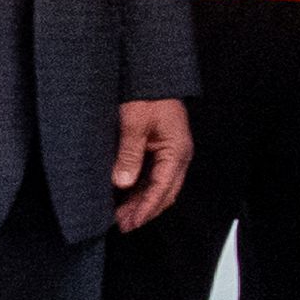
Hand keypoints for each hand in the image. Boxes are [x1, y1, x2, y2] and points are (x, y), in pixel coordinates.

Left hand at [108, 98, 193, 231]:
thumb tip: (123, 183)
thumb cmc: (146, 95)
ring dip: (142, 202)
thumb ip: (130, 154)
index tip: (130, 223)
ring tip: (122, 215)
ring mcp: (171, 152)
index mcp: (177, 151)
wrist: (152, 73)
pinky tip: (126, 196)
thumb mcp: (134, 124)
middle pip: (165, 193)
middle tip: (123, 225)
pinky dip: (141, 189)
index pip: (162, 189)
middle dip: (145, 211)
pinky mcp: (161, 148)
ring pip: (159, 186)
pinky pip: (154, 176)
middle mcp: (178, 155)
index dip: (146, 208)